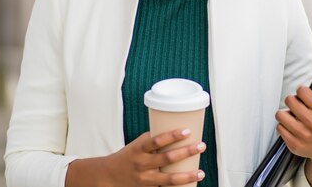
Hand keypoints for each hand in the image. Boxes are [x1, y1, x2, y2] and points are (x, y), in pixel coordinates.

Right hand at [65, 129, 204, 186]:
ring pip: (169, 179)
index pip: (157, 140)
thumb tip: (178, 131)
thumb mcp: (138, 144)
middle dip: (186, 152)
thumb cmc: (129, 155)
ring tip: (201, 172)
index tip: (187, 131)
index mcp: (139, 148)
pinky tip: (191, 184)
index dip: (172, 135)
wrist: (110, 176)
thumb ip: (155, 139)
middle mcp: (142, 164)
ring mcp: (146, 178)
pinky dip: (179, 186)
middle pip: (167, 158)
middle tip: (201, 145)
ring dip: (187, 175)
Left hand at [275, 66, 311, 186]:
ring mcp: (303, 136)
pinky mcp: (294, 145)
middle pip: (289, 101)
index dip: (302, 92)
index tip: (305, 96)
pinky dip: (283, 126)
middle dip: (292, 101)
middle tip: (298, 106)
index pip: (302, 91)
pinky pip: (279, 127)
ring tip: (293, 116)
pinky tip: (292, 127)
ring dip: (285, 114)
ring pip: (281, 114)